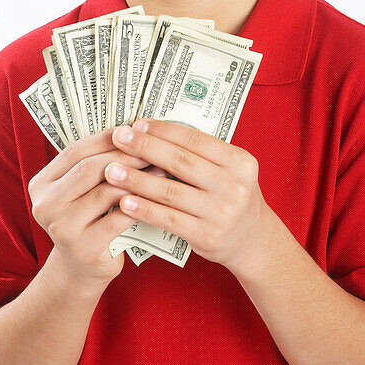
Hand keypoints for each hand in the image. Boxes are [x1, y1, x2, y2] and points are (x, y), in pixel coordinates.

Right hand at [28, 128, 165, 290]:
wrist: (83, 268)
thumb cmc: (90, 220)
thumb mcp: (83, 191)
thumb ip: (94, 164)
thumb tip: (132, 131)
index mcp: (41, 184)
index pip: (74, 151)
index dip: (105, 138)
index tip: (133, 129)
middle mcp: (45, 205)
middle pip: (88, 169)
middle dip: (124, 155)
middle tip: (152, 149)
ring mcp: (61, 228)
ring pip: (104, 193)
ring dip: (136, 179)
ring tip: (160, 170)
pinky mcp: (82, 248)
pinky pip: (117, 219)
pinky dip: (139, 205)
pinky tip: (157, 198)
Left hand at [104, 117, 274, 275]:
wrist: (253, 240)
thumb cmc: (231, 197)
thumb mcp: (230, 171)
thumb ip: (202, 155)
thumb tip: (153, 134)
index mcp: (239, 161)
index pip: (195, 139)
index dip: (163, 131)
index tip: (137, 124)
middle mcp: (233, 185)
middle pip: (180, 161)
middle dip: (145, 148)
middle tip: (118, 138)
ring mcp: (220, 212)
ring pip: (170, 191)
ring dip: (136, 179)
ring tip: (111, 170)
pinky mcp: (207, 236)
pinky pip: (168, 219)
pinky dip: (144, 209)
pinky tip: (124, 201)